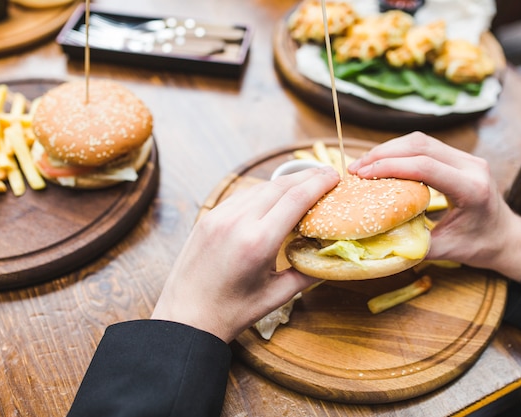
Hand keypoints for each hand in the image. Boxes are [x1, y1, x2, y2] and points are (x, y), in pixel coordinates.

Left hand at [151, 166, 339, 342]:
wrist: (185, 317)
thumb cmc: (231, 312)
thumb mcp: (276, 296)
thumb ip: (306, 272)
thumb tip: (329, 256)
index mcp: (258, 242)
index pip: (295, 199)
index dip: (318, 183)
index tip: (335, 175)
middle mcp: (237, 221)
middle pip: (279, 186)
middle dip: (306, 177)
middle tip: (326, 174)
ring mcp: (219, 216)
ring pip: (259, 188)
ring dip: (284, 184)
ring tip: (303, 184)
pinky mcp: (208, 217)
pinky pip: (241, 196)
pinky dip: (261, 193)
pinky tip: (272, 198)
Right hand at [348, 132, 520, 283]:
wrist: (506, 237)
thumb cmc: (479, 246)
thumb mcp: (445, 251)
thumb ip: (412, 244)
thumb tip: (375, 241)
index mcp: (471, 188)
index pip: (425, 166)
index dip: (390, 166)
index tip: (362, 175)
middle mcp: (472, 166)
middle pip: (420, 145)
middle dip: (383, 153)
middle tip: (356, 168)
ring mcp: (467, 158)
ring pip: (421, 141)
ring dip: (389, 149)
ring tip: (363, 164)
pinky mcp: (459, 157)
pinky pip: (426, 146)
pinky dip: (400, 152)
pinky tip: (382, 163)